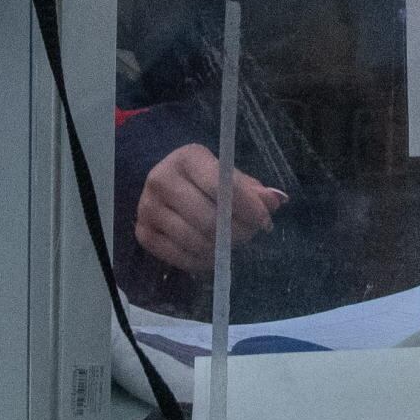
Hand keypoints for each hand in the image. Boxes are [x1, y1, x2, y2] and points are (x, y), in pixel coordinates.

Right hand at [135, 142, 280, 277]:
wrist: (166, 186)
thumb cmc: (205, 180)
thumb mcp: (229, 177)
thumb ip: (253, 190)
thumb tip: (276, 200)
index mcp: (187, 158)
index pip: (219, 185)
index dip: (245, 207)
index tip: (264, 221)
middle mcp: (161, 179)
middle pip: (207, 217)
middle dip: (236, 232)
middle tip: (249, 235)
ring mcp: (147, 207)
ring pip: (194, 240)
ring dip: (220, 249)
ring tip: (231, 243)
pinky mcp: (143, 233)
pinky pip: (179, 257)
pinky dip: (202, 261)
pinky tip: (213, 254)